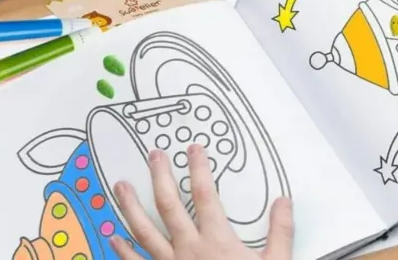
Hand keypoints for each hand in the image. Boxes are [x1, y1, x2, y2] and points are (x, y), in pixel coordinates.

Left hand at [110, 144, 293, 259]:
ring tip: (120, 186)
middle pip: (169, 205)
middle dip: (160, 176)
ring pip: (144, 231)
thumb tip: (284, 202)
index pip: (205, 194)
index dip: (199, 168)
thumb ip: (280, 232)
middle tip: (154, 155)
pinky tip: (113, 238)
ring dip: (131, 207)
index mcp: (216, 241)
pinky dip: (123, 251)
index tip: (193, 149)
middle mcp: (188, 249)